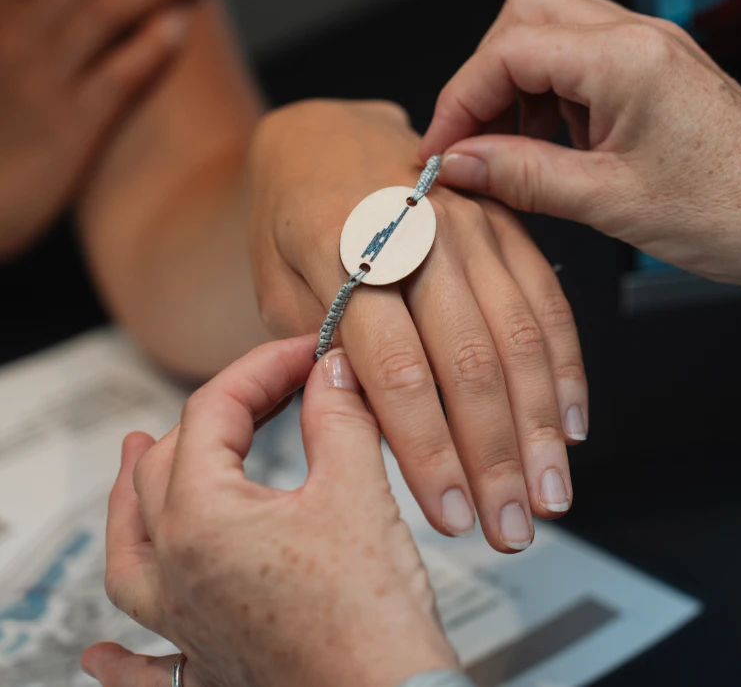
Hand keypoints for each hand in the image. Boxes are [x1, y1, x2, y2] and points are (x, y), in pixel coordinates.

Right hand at [0, 0, 209, 255]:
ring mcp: (46, 81)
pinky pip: (115, 77)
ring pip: (104, 11)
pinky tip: (180, 26)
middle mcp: (20, 35)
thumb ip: (41, 2)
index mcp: (3, 8)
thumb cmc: (10, 117)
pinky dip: (149, 47)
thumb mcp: (10, 49)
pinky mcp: (74, 128)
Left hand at [81, 338, 457, 686]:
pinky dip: (118, 656)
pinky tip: (101, 654)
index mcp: (202, 521)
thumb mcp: (358, 492)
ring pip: (129, 552)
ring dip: (132, 499)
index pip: (212, 411)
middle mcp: (175, 573)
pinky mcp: (208, 667)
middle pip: (163, 468)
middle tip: (263, 387)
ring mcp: (184, 625)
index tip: (305, 353)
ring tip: (133, 457)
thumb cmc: (371, 618)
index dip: (262, 367)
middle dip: (212, 413)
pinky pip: (140, 667)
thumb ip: (339, 418)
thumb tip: (330, 372)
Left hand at [248, 99, 587, 551]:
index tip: (448, 515)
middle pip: (468, 360)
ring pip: (519, 336)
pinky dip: (564, 367)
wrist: (326, 135)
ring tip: (550, 494)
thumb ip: (324, 352)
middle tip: (511, 528)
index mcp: (342, 247)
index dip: (426, 451)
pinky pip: (546, 299)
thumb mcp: (275, 284)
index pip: (395, 369)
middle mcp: (416, 231)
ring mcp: (469, 221)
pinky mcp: (506, 222)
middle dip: (495, 457)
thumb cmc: (290, 218)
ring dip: (540, 426)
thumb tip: (379, 428)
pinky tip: (572, 422)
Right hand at [421, 0, 740, 291]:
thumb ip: (522, 175)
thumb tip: (458, 162)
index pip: (508, 51)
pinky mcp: (660, 70)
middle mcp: (640, 36)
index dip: (459, 100)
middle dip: (486, 77)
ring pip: (553, 32)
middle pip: (526, 17)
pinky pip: (585, 60)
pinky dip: (553, 95)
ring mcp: (653, 48)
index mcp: (627, 58)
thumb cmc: (733, 214)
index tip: (440, 150)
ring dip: (519, 85)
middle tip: (473, 141)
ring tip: (514, 149)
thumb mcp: (609, 202)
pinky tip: (554, 145)